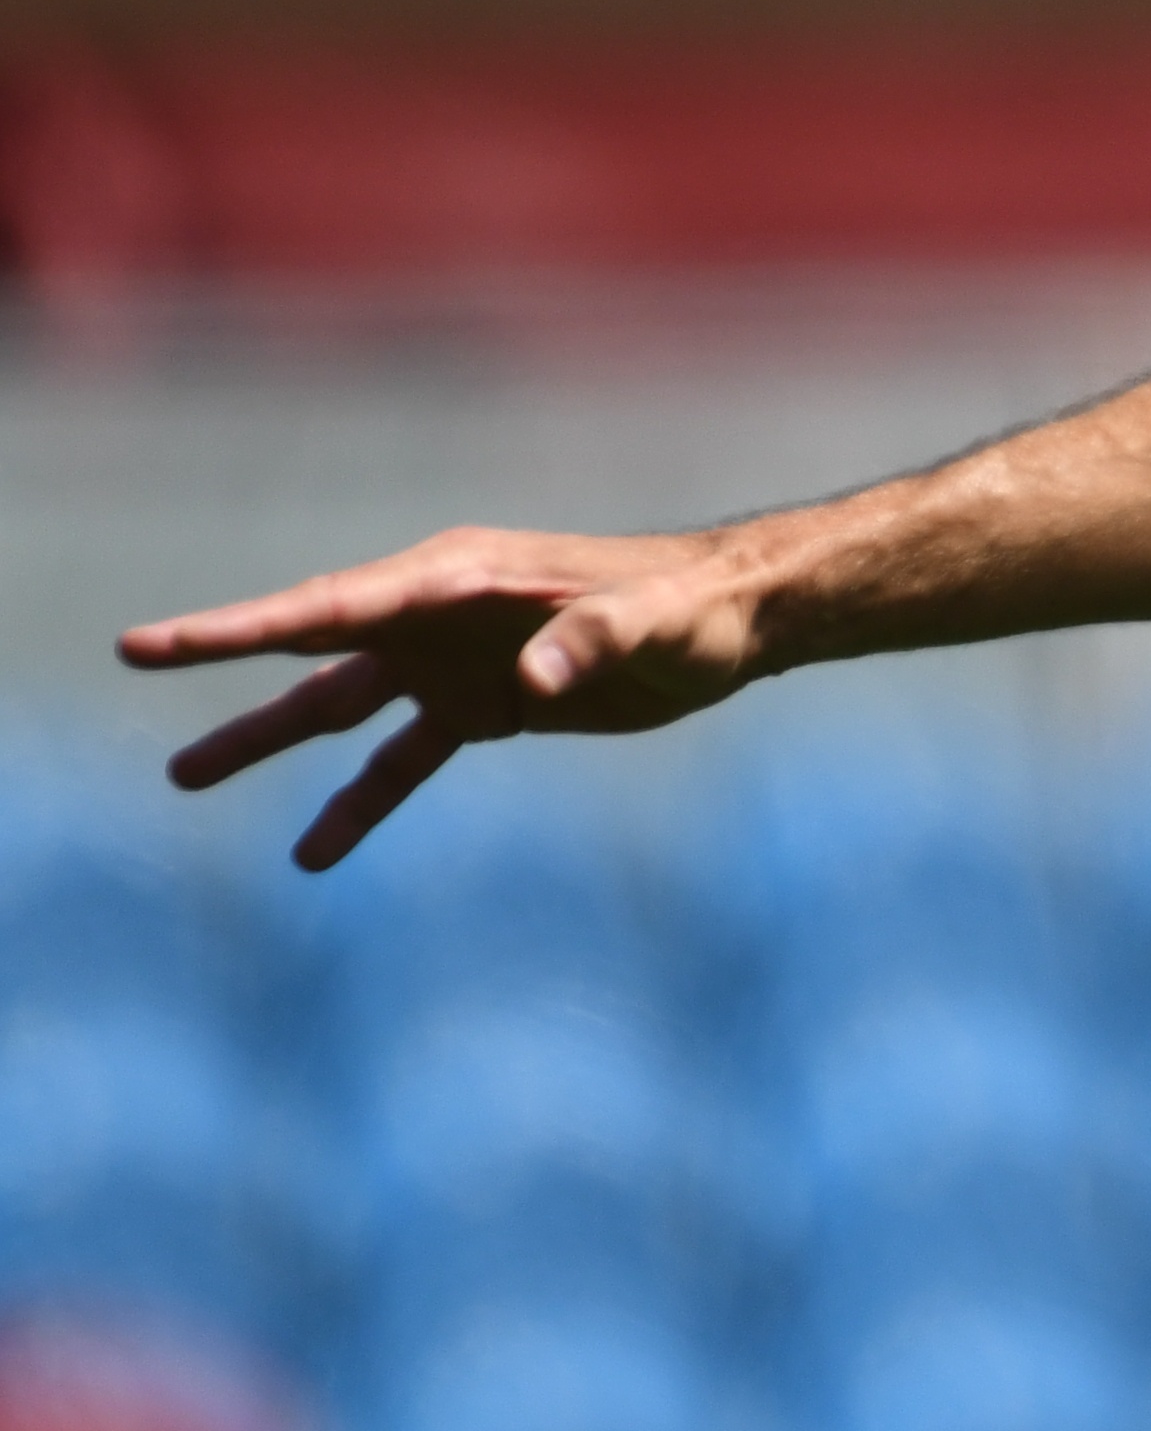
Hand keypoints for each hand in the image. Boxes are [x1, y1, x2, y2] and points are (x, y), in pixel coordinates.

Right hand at [121, 526, 772, 868]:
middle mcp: (437, 617)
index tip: (161, 643)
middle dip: (224, 655)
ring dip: (267, 740)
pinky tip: (313, 850)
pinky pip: (404, 760)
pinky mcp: (486, 709)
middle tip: (134, 656)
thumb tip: (529, 682)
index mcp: (458, 579)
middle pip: (311, 643)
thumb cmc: (696, 606)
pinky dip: (361, 804)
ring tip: (183, 776)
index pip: (332, 606)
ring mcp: (453, 663)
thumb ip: (594, 639)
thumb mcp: (657, 619)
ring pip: (339, 708)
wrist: (736, 622)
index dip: (244, 626)